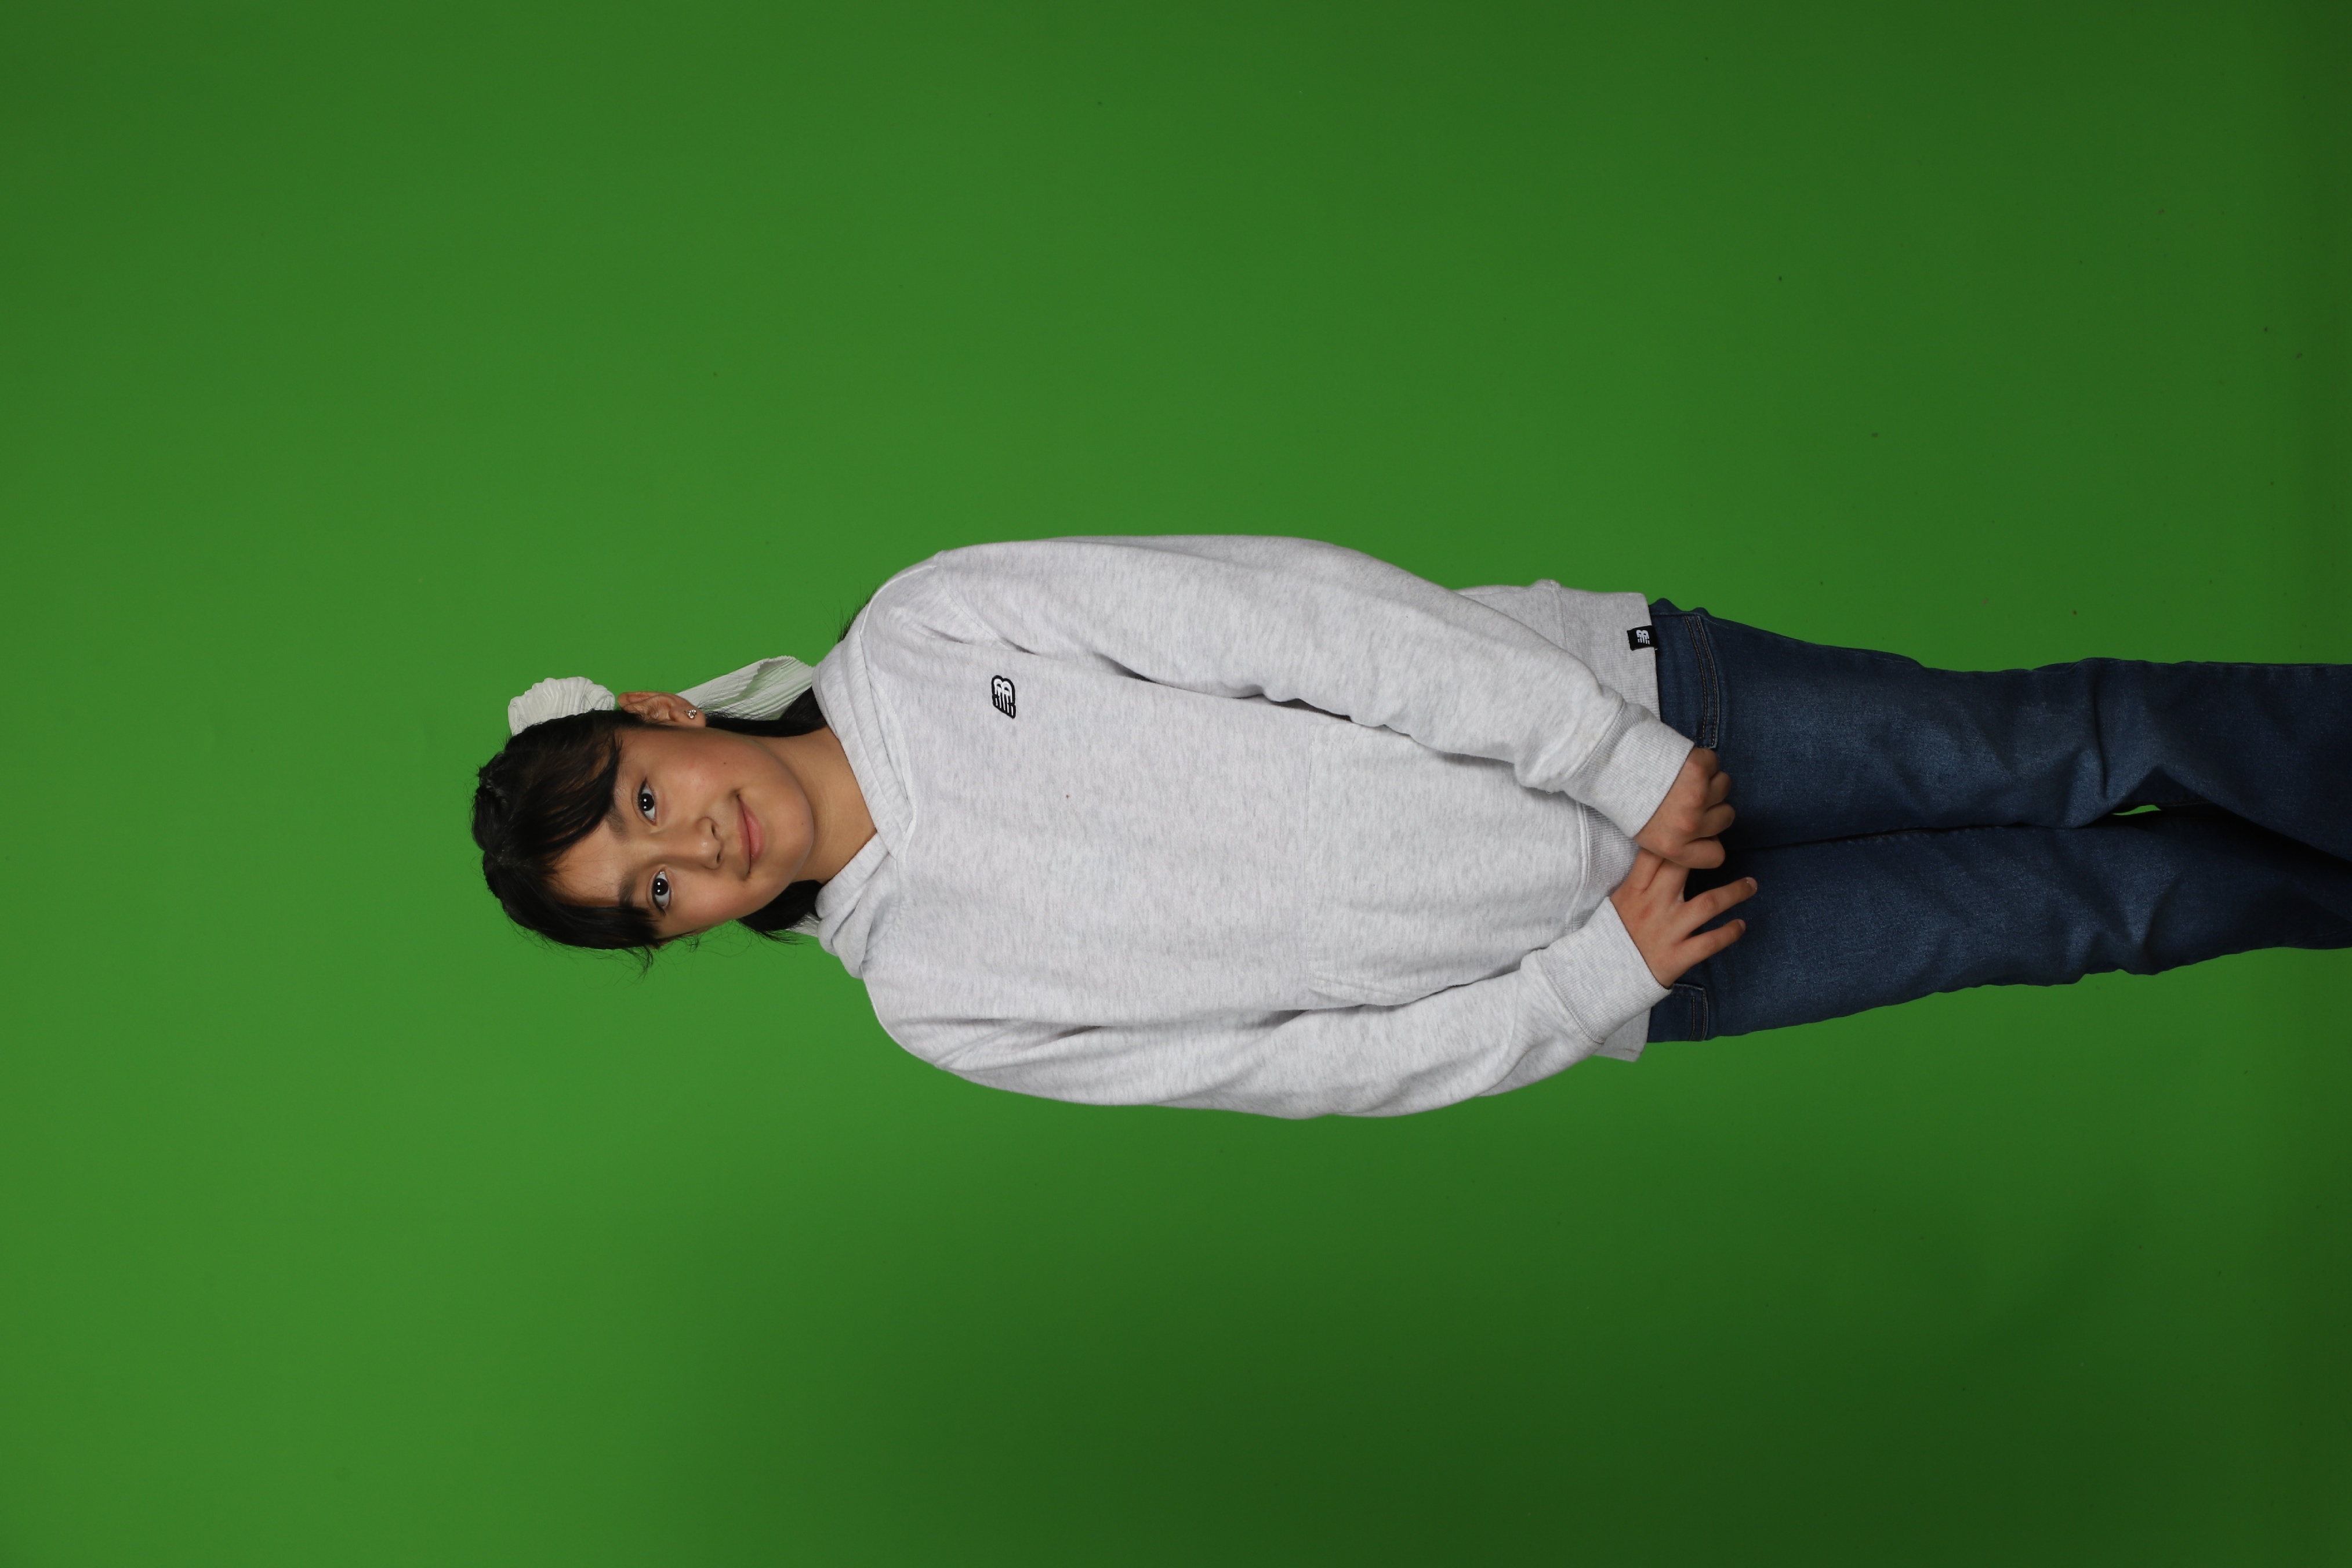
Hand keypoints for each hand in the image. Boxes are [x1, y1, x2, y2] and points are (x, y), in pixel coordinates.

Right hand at [1609, 849, 1755, 987]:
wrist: (1604, 976)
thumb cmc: (1615, 932)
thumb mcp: (1619, 900)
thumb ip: (1640, 878)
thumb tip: (1663, 851)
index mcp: (1634, 890)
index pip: (1656, 854)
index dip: (1679, 839)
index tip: (1696, 832)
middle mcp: (1652, 906)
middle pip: (1684, 869)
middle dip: (1709, 856)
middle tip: (1727, 851)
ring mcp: (1667, 931)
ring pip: (1708, 904)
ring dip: (1734, 893)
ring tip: (1752, 885)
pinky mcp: (1676, 956)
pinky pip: (1710, 942)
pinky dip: (1729, 933)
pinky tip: (1740, 925)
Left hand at [1636, 746, 1734, 868]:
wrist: (1611, 766)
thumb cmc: (1630, 801)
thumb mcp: (1648, 837)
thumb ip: (1680, 843)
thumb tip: (1710, 838)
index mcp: (1674, 847)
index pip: (1716, 856)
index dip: (1711, 839)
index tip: (1700, 828)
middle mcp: (1688, 825)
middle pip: (1725, 818)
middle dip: (1711, 806)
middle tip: (1686, 795)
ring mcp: (1696, 796)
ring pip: (1724, 787)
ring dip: (1708, 780)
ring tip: (1681, 777)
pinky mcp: (1698, 769)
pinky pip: (1715, 764)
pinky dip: (1702, 759)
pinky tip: (1681, 762)